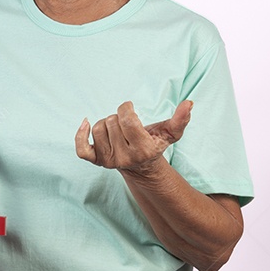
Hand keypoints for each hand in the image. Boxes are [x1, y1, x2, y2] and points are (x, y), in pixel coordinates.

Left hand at [75, 100, 192, 174]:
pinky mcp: (97, 162)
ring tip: (117, 129)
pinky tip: (85, 123)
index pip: (127, 120)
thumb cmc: (155, 143)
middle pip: (112, 121)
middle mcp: (124, 158)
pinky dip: (80, 134)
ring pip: (98, 128)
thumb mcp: (169, 133)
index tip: (129, 108)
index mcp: (143, 150)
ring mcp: (109, 161)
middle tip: (127, 125)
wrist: (141, 167)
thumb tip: (189, 103)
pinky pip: (81, 148)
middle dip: (119, 117)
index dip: (126, 108)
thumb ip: (180, 119)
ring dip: (107, 123)